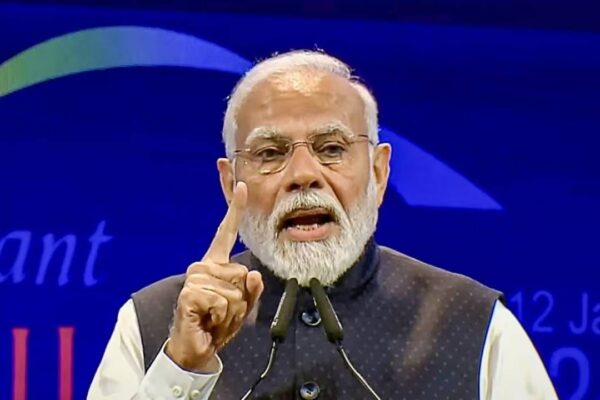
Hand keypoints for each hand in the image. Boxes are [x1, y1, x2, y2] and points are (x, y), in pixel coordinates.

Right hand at [166, 182, 263, 371]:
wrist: (195, 348)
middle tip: (222, 312)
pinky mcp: (190, 293)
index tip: (242, 186)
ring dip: (230, 311)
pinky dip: (220, 317)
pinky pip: (222, 302)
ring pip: (234, 291)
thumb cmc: (217, 325)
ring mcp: (195, 278)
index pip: (226, 233)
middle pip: (242, 275)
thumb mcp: (242, 307)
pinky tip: (206, 319)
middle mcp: (203, 266)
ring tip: (214, 317)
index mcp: (216, 264)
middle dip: (241, 300)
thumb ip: (252, 290)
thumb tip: (253, 274)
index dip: (234, 209)